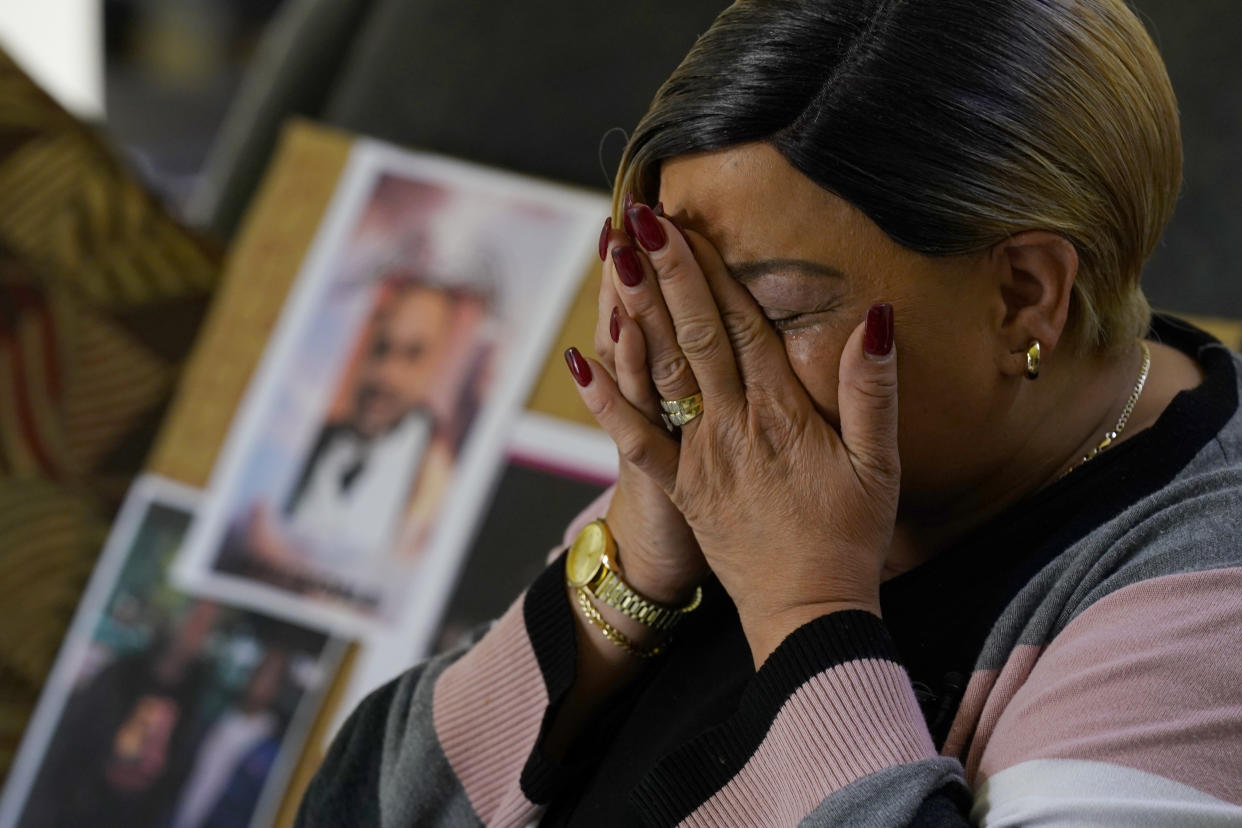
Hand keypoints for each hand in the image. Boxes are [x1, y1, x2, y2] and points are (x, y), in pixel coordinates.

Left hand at [570, 205, 900, 665]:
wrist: (809, 612)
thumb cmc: (851, 536)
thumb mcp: (881, 463)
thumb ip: (874, 390)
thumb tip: (876, 319)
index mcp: (784, 414)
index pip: (743, 325)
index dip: (712, 271)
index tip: (687, 225)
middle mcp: (733, 426)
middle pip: (696, 334)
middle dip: (667, 272)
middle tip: (639, 219)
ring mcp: (700, 457)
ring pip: (663, 373)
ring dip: (636, 314)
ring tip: (613, 263)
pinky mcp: (680, 489)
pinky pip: (635, 441)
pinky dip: (606, 401)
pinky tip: (580, 361)